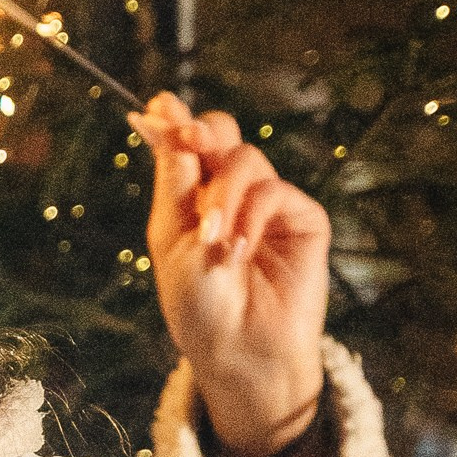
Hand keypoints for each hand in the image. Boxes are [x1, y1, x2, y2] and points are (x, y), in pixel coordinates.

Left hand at [137, 95, 329, 456]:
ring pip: (245, 158)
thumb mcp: (174, 239)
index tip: (160, 106)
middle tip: (192, 142)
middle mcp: (227, 193)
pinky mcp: (300, 219)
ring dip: (225, 193)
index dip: (174, 120)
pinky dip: (252, 215)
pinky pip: (275, 190)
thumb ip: (174, 178)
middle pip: (220, 133)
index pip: (184, 144)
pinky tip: (239, 249)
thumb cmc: (199, 306)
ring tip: (215, 238)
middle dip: (204, 132)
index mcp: (190, 198)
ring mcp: (265, 204)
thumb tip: (155, 117)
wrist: (238, 350)